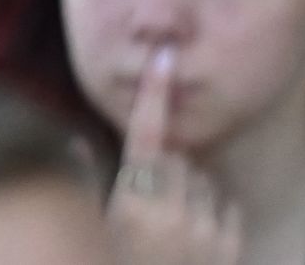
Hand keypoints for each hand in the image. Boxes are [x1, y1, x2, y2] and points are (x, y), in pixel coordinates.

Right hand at [105, 49, 235, 264]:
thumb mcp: (93, 231)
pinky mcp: (232, 247)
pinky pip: (226, 207)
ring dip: (189, 188)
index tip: (162, 59)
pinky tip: (193, 234)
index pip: (145, 135)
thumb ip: (85, 181)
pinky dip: (212, 210)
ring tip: (168, 221)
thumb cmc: (113, 262)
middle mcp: (175, 209)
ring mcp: (208, 230)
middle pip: (177, 158)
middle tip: (145, 195)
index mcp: (134, 201)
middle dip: (164, 165)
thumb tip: (73, 140)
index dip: (153, 95)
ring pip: (203, 181)